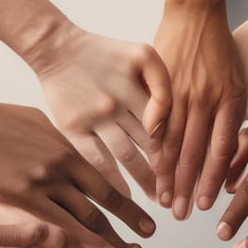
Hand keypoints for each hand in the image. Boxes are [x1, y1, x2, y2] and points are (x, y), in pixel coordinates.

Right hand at [0, 101, 157, 247]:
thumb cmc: (1, 120)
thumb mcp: (43, 125)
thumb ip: (63, 147)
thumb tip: (78, 159)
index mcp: (70, 152)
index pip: (108, 187)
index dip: (130, 210)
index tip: (148, 227)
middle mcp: (61, 171)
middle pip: (100, 208)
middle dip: (123, 233)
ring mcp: (41, 186)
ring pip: (79, 222)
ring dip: (100, 246)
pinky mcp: (19, 198)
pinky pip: (50, 227)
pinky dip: (70, 245)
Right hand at [34, 27, 171, 200]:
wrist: (57, 49)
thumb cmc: (104, 53)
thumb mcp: (141, 54)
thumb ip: (162, 83)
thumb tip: (168, 123)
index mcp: (136, 86)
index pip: (166, 123)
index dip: (181, 149)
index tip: (191, 171)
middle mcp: (116, 103)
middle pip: (150, 144)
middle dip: (168, 172)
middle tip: (181, 193)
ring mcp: (94, 119)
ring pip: (127, 156)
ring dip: (145, 181)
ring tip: (159, 199)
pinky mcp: (73, 129)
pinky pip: (96, 160)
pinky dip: (112, 180)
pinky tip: (124, 196)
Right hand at [153, 1, 245, 218]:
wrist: (196, 10)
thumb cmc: (222, 49)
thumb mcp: (239, 82)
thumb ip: (236, 119)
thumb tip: (234, 157)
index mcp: (228, 101)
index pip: (220, 151)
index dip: (211, 180)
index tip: (204, 204)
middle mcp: (204, 101)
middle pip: (193, 153)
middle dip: (186, 187)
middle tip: (179, 214)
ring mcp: (179, 94)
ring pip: (171, 142)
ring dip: (166, 174)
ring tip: (161, 198)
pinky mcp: (159, 87)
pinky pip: (155, 123)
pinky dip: (151, 148)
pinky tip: (147, 168)